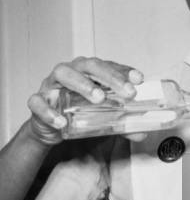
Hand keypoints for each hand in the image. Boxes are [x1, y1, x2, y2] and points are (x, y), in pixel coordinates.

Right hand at [27, 57, 143, 145]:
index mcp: (88, 72)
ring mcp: (52, 84)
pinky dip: (49, 112)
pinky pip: (39, 102)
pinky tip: (62, 122)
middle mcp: (71, 71)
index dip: (124, 71)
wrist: (51, 127)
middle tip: (126, 92)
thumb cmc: (78, 113)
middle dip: (109, 76)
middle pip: (89, 65)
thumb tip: (142, 133)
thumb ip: (123, 125)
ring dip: (82, 84)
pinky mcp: (38, 101)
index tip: (139, 79)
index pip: (108, 66)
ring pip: (63, 74)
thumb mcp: (103, 118)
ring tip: (99, 98)